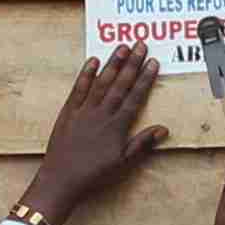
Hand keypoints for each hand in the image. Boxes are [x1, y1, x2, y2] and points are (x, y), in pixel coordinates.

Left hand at [23, 48, 168, 224]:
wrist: (61, 179)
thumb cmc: (94, 174)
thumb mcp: (123, 163)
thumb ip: (142, 143)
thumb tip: (163, 129)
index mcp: (117, 126)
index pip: (135, 97)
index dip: (145, 79)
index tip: (153, 63)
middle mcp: (102, 114)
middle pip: (120, 84)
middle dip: (132, 64)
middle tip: (141, 45)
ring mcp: (84, 111)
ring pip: (101, 82)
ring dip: (112, 64)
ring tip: (122, 47)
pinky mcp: (68, 112)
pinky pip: (78, 89)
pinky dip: (86, 74)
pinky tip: (92, 61)